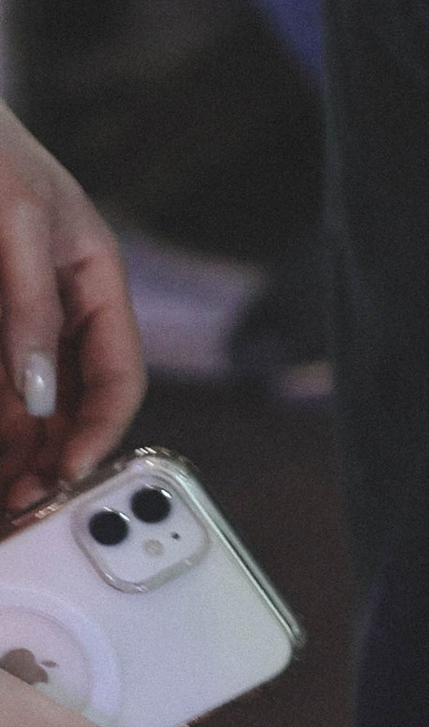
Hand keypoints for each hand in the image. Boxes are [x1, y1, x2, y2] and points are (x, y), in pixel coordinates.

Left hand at [0, 101, 142, 516]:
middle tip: (22, 500)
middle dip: (52, 455)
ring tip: (3, 490)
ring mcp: (18, 321)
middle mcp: (61, 310)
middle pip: (72, 402)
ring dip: (17, 449)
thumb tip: (36, 393)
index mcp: (97, 281)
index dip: (101, 429)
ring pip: (26, 404)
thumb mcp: (17, 225)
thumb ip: (31, 307)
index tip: (68, 472)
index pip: (119, 373)